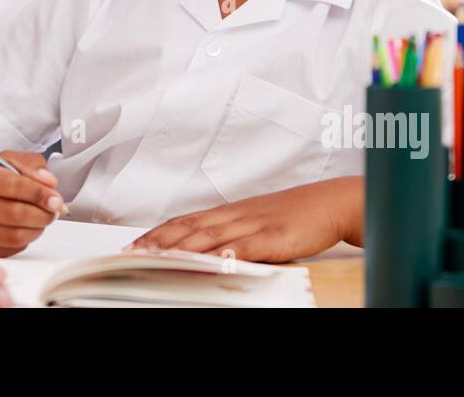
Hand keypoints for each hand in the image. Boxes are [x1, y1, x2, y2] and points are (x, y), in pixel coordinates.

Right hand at [0, 151, 66, 256]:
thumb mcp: (4, 160)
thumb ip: (31, 165)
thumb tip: (49, 184)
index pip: (12, 185)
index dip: (39, 194)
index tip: (55, 198)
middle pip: (14, 214)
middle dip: (43, 214)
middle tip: (54, 210)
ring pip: (13, 236)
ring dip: (37, 229)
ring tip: (42, 219)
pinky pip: (8, 250)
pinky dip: (24, 241)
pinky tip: (25, 228)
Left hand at [128, 178, 356, 262]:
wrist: (330, 202)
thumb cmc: (293, 215)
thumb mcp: (255, 223)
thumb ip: (229, 236)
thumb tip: (202, 251)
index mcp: (228, 212)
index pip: (184, 221)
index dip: (157, 233)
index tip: (134, 245)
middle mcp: (235, 215)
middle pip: (189, 228)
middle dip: (159, 242)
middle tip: (133, 254)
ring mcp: (254, 224)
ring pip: (210, 236)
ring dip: (181, 248)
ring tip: (157, 258)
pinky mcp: (274, 236)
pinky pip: (246, 246)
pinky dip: (227, 254)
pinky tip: (212, 262)